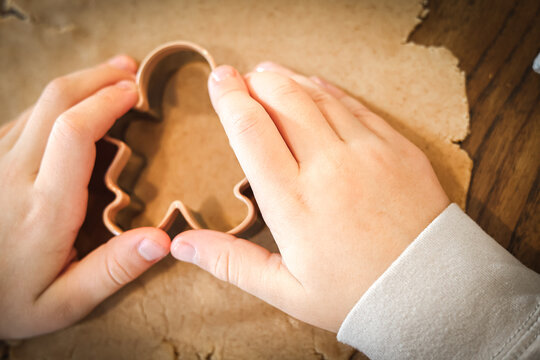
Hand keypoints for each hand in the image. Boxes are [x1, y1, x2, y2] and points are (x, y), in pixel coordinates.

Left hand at [0, 56, 169, 338]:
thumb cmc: (9, 301)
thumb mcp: (65, 302)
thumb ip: (113, 271)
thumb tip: (162, 239)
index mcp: (44, 207)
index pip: (74, 132)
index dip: (107, 101)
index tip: (135, 92)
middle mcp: (16, 174)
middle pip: (55, 101)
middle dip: (96, 77)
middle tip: (130, 70)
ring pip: (39, 105)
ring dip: (78, 85)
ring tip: (113, 81)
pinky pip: (25, 118)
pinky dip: (58, 103)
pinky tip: (78, 109)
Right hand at [171, 62, 449, 331]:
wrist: (428, 293)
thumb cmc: (353, 294)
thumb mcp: (285, 289)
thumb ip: (230, 262)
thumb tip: (180, 244)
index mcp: (293, 202)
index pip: (251, 132)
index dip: (230, 100)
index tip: (219, 81)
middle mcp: (327, 168)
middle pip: (283, 102)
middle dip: (256, 82)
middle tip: (242, 75)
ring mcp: (366, 153)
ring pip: (318, 98)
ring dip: (289, 80)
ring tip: (270, 73)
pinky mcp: (396, 148)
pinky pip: (356, 106)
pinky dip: (329, 90)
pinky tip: (315, 85)